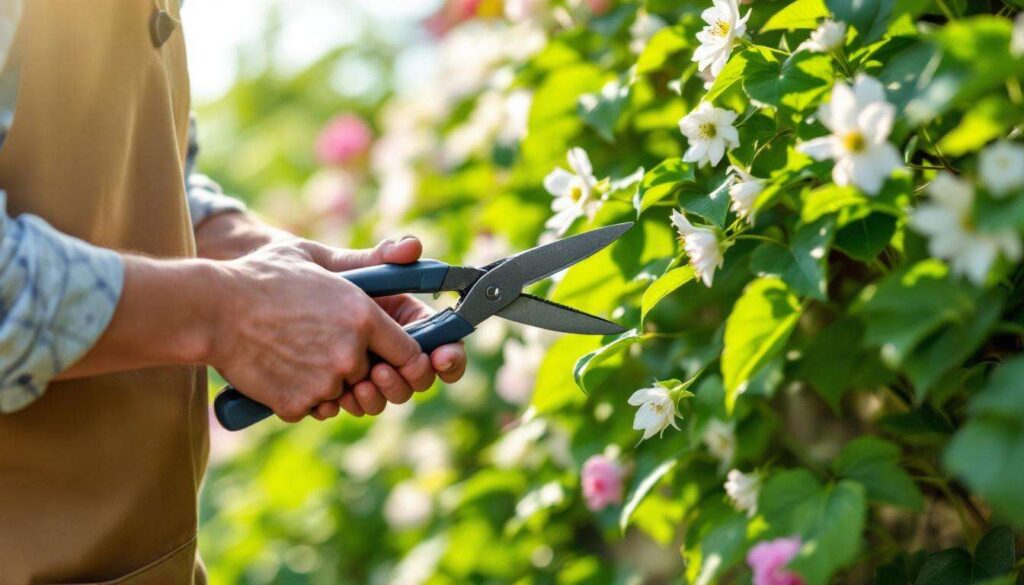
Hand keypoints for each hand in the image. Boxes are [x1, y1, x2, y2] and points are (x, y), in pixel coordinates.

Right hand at [209, 235, 465, 421]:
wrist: (211, 309)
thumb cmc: (263, 276)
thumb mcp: (317, 257)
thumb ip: (370, 259)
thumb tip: (414, 248)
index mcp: (363, 316)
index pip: (410, 353)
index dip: (403, 356)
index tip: (389, 354)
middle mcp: (350, 353)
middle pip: (374, 375)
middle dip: (356, 365)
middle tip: (321, 342)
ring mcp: (324, 382)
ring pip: (342, 393)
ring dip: (326, 380)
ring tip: (296, 349)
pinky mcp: (298, 403)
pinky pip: (312, 407)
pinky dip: (298, 394)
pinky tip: (279, 365)